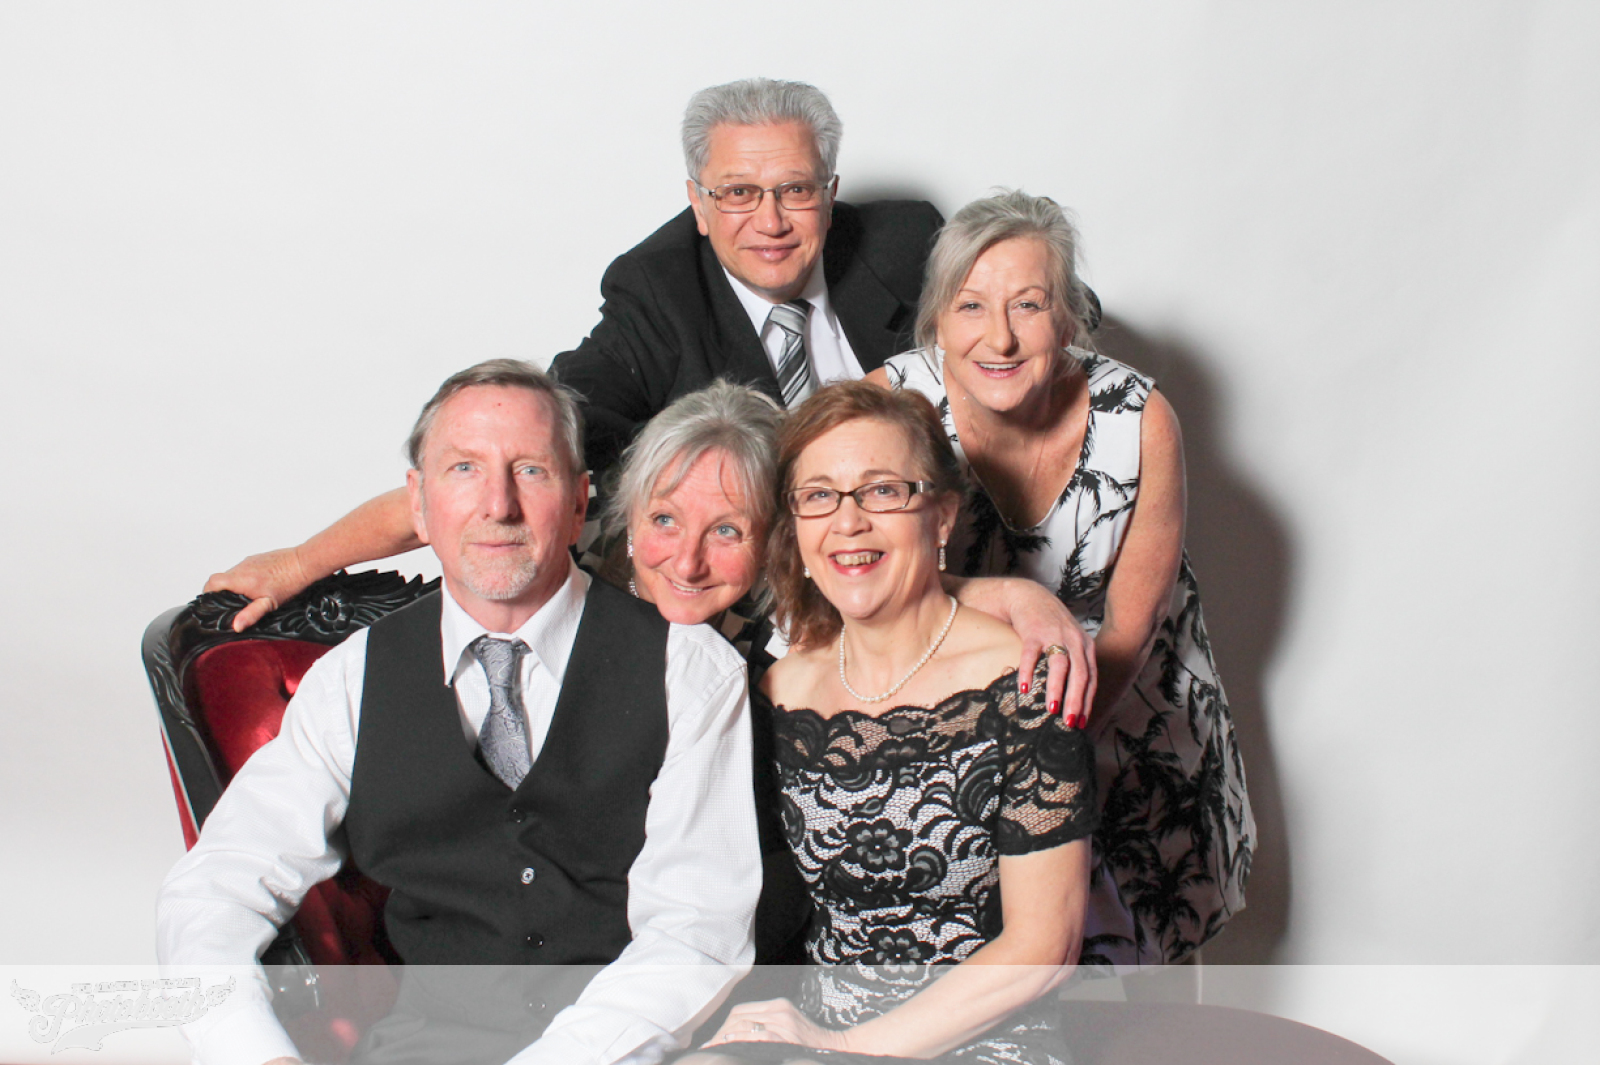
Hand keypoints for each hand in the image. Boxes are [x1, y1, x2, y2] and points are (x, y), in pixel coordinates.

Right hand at [203, 548, 313, 631]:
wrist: (303, 563)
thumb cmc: (288, 583)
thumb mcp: (269, 603)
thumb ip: (250, 614)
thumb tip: (235, 626)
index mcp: (240, 579)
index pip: (212, 582)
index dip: (208, 593)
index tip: (213, 603)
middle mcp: (241, 567)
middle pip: (221, 579)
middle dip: (223, 592)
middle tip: (232, 604)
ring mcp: (249, 561)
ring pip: (233, 574)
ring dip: (235, 585)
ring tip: (247, 597)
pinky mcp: (257, 558)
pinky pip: (245, 569)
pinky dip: (246, 578)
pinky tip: (259, 586)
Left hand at [701, 998, 849, 1052]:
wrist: (834, 1048)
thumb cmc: (810, 1042)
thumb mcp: (789, 1026)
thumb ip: (768, 1025)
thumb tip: (739, 1034)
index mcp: (778, 1005)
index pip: (742, 1010)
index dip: (725, 1025)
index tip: (714, 1040)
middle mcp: (779, 1010)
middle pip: (739, 1016)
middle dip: (721, 1032)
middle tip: (709, 1047)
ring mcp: (783, 1022)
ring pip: (745, 1024)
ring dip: (726, 1038)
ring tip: (714, 1049)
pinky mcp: (787, 1035)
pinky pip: (758, 1036)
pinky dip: (741, 1040)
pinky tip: (730, 1045)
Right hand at [1008, 587, 1096, 725]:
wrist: (1030, 597)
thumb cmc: (1050, 625)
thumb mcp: (1070, 642)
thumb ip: (1075, 664)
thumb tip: (1074, 699)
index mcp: (1085, 646)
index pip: (1091, 678)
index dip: (1087, 701)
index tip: (1082, 722)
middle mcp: (1074, 640)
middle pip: (1080, 674)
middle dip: (1076, 701)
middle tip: (1070, 722)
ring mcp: (1054, 635)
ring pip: (1060, 665)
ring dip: (1056, 689)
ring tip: (1051, 709)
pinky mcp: (1034, 631)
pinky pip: (1032, 655)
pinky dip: (1029, 672)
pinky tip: (1024, 688)